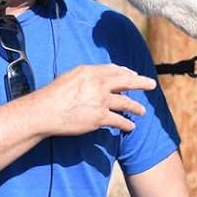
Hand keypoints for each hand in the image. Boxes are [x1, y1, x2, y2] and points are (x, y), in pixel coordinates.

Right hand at [16, 64, 157, 135]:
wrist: (45, 111)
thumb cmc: (52, 95)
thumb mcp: (70, 77)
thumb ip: (86, 76)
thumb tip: (97, 78)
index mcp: (90, 71)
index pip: (113, 69)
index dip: (125, 72)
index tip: (132, 74)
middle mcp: (98, 83)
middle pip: (126, 81)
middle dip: (141, 82)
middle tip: (151, 84)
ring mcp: (101, 100)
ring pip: (126, 103)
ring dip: (136, 107)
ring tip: (142, 111)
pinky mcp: (100, 117)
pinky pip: (118, 120)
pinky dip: (126, 124)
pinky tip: (130, 127)